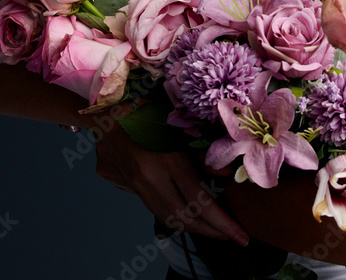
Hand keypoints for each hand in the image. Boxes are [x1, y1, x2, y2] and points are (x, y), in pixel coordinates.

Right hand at [94, 106, 248, 245]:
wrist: (105, 110)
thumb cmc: (145, 107)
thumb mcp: (177, 122)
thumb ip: (201, 149)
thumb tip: (226, 174)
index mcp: (164, 159)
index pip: (198, 199)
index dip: (221, 221)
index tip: (240, 235)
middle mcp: (149, 178)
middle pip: (185, 216)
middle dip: (212, 231)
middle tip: (235, 237)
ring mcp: (137, 185)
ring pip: (170, 218)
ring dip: (196, 229)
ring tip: (219, 232)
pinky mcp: (131, 187)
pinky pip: (157, 211)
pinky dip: (178, 219)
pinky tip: (193, 220)